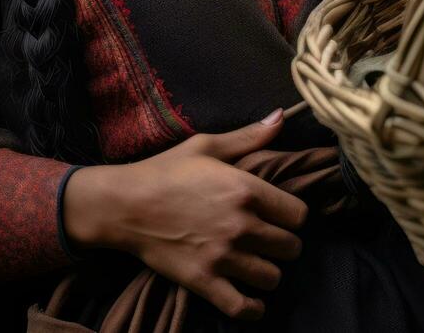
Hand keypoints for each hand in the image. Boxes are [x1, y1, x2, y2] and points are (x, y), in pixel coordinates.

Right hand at [63, 109, 308, 321]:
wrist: (123, 204)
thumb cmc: (166, 170)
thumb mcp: (208, 146)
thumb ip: (249, 137)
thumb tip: (281, 116)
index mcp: (247, 190)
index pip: (299, 215)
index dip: (292, 216)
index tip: (280, 216)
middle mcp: (241, 225)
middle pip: (291, 248)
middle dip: (284, 244)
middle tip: (269, 240)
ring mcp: (223, 256)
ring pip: (272, 278)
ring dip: (268, 272)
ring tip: (257, 264)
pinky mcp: (203, 281)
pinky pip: (242, 307)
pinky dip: (252, 308)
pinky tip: (251, 300)